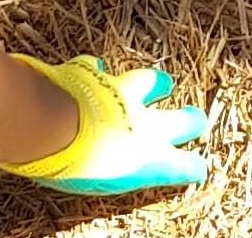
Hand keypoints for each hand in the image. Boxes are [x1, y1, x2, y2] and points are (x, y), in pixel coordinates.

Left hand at [0, 55, 211, 195]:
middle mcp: (142, 123)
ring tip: (162, 83)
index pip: (183, 165)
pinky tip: (97, 68)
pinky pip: (98, 70)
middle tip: (195, 119)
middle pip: (180, 121)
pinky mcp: (94, 76)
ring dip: (155, 84)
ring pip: (148, 83)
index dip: (192, 167)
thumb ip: (122, 172)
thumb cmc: (78, 166)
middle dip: (191, 121)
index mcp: (150, 157)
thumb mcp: (106, 183)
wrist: (54, 124)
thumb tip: (124, 168)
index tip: (197, 169)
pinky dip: (98, 71)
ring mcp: (120, 94)